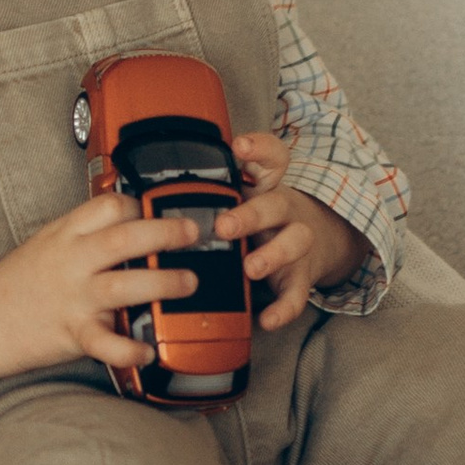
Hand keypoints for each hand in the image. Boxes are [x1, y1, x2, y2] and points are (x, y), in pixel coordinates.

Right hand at [0, 194, 207, 390]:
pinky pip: (105, 344)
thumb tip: (132, 218)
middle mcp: (72, 262)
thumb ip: (86, 232)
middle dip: (164, 234)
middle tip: (192, 233)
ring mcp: (74, 298)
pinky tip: (149, 351)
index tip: (160, 211)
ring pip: (123, 286)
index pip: (108, 207)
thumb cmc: (20, 282)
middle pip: (123, 240)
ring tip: (189, 283)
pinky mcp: (73, 333)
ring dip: (162, 283)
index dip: (140, 206)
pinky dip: (128, 349)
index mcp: (66, 235)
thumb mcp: (50, 242)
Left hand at [226, 134, 369, 331]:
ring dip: (273, 255)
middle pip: (276, 205)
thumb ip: (209, 194)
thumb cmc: (264, 221)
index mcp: (267, 189)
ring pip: (296, 242)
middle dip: (251, 215)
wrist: (319, 244)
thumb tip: (144, 197)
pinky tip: (268, 318)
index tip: (239, 146)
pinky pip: (297, 294)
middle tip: (224, 226)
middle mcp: (285, 213)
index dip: (259, 149)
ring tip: (251, 268)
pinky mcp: (301, 277)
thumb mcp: (245, 199)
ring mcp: (297, 244)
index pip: (272, 159)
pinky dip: (284, 308)